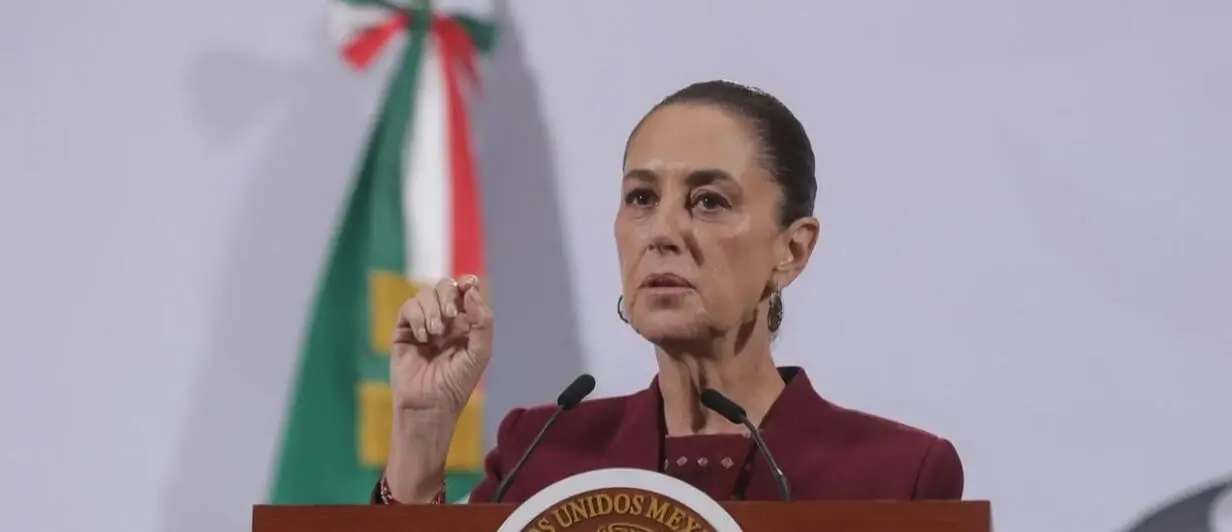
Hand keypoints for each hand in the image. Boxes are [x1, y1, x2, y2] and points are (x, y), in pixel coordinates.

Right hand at [390, 274, 492, 416]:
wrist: (430, 404)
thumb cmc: (458, 383)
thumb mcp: (480, 353)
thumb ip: (482, 321)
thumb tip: (470, 289)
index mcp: (466, 322)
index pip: (466, 291)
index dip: (466, 282)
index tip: (468, 284)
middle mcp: (445, 319)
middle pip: (444, 286)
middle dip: (447, 295)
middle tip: (450, 316)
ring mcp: (424, 323)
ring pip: (424, 294)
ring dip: (431, 309)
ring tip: (434, 334)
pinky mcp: (404, 330)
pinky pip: (408, 308)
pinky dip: (416, 317)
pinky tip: (422, 337)